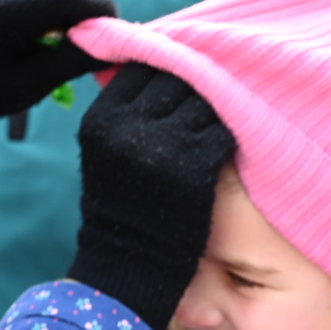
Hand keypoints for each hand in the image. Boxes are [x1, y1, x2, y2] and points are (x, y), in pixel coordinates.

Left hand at [0, 0, 116, 122]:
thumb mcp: (31, 85)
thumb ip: (73, 61)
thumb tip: (117, 46)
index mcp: (8, 11)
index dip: (102, 16)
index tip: (115, 43)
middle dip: (93, 21)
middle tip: (90, 55)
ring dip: (78, 17)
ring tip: (60, 47)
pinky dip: (66, 9)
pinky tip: (50, 31)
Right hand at [66, 63, 235, 329]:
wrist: (128, 264)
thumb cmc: (120, 205)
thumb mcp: (106, 149)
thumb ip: (125, 110)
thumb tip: (153, 65)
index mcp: (102, 118)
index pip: (142, 67)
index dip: (166, 69)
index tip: (181, 79)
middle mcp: (128, 126)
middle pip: (176, 78)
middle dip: (195, 85)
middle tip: (211, 97)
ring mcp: (162, 145)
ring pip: (204, 101)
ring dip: (217, 108)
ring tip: (222, 121)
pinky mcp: (195, 165)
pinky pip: (222, 131)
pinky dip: (228, 136)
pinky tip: (228, 149)